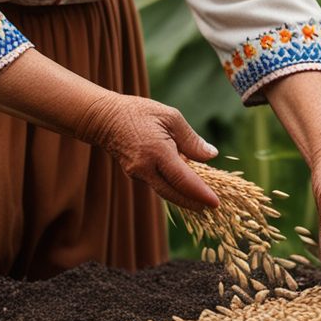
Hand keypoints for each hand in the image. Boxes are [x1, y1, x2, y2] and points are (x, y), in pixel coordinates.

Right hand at [74, 93, 220, 211]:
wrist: (105, 118)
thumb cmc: (139, 112)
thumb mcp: (170, 117)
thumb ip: (191, 139)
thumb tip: (211, 156)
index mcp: (157, 152)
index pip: (183, 180)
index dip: (201, 193)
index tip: (215, 203)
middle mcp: (145, 168)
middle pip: (174, 194)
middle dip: (193, 203)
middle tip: (211, 208)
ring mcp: (137, 174)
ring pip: (165, 191)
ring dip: (183, 197)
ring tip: (201, 200)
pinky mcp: (134, 174)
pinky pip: (157, 183)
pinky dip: (171, 186)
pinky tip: (183, 184)